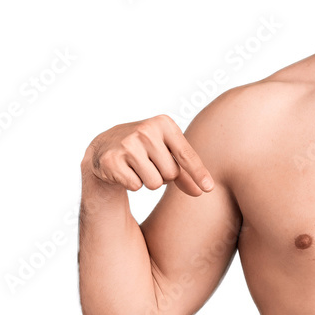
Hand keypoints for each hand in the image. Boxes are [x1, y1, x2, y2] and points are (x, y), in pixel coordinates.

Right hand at [81, 114, 213, 196]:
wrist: (106, 146)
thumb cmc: (146, 149)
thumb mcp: (167, 152)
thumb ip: (186, 171)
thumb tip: (202, 190)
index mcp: (164, 124)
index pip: (186, 154)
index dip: (198, 173)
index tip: (209, 188)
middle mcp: (146, 130)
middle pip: (171, 173)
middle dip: (164, 175)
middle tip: (151, 163)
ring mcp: (127, 144)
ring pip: (154, 183)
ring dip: (149, 181)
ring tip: (139, 166)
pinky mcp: (112, 160)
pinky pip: (136, 186)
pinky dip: (133, 183)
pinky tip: (125, 170)